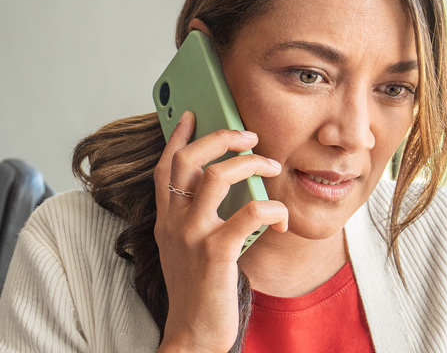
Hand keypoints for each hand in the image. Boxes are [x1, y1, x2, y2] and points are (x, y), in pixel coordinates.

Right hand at [153, 111, 287, 352]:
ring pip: (217, 176)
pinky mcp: (216, 253)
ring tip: (271, 165)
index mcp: (166, 221)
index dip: (177, 137)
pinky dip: (271, 208)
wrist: (191, 336)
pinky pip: (249, 213)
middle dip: (221, 137)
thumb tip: (224, 190)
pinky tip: (281, 217)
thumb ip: (194, 221)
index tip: (191, 115)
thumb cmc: (196, 294)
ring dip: (250, 163)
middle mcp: (174, 223)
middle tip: (248, 135)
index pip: (165, 167)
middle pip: (188, 160)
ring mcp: (192, 236)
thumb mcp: (184, 251)